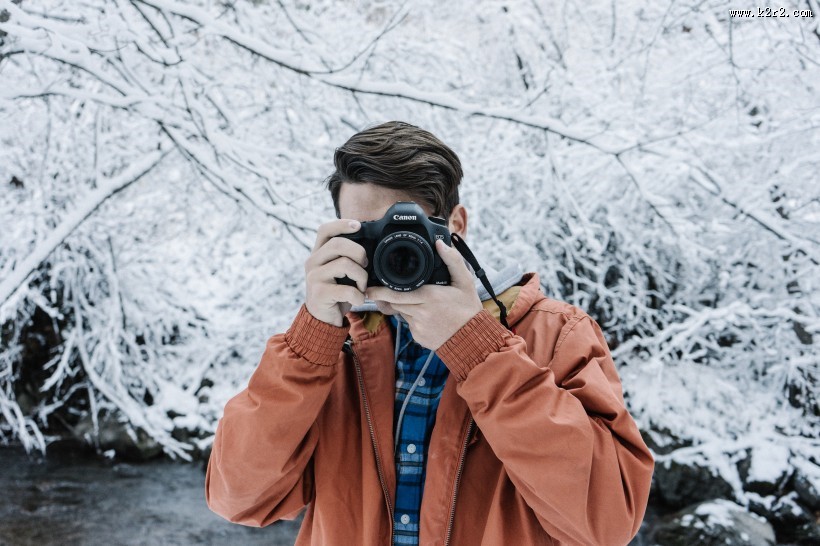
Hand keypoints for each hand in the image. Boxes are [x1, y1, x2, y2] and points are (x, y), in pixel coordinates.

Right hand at [304, 219, 367, 326]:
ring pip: (345, 264)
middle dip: (359, 252)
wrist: (323, 319)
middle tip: (365, 265)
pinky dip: (358, 296)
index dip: (342, 224)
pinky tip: (357, 299)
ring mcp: (314, 277)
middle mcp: (312, 262)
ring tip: (362, 286)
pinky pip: (347, 289)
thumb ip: (347, 257)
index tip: (358, 226)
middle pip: (338, 244)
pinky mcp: (319, 293)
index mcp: (318, 253)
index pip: (325, 230)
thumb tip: (371, 246)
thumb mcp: (339, 271)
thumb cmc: (336, 292)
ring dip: (361, 277)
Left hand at [366, 239, 482, 350]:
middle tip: (381, 290)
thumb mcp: (465, 281)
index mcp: (429, 296)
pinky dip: (412, 318)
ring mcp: (419, 327)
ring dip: (403, 306)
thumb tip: (440, 244)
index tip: (370, 288)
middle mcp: (421, 313)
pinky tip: (425, 315)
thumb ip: (452, 260)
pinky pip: (408, 324)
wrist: (474, 337)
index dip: (381, 291)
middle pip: (395, 302)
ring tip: (418, 301)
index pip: (397, 293)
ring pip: (400, 313)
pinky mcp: (419, 337)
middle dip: (389, 296)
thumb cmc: (468, 308)